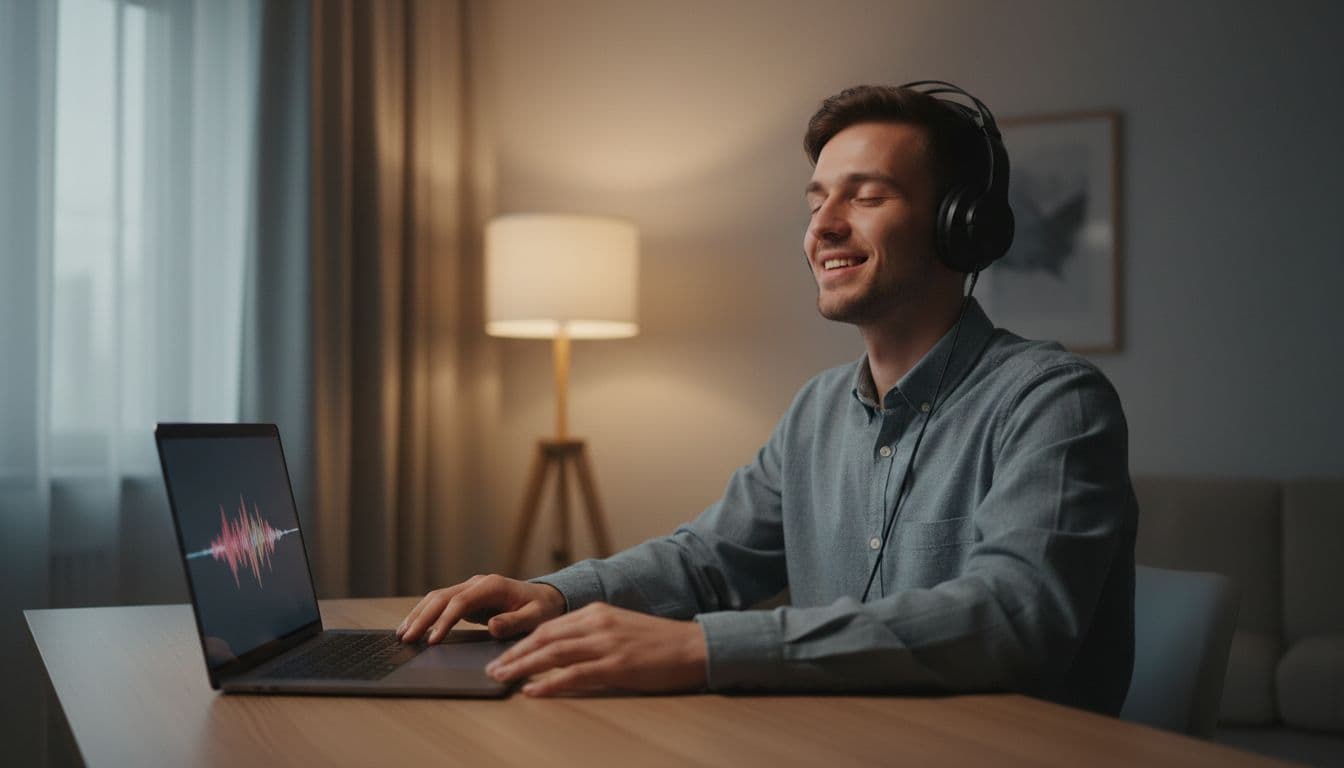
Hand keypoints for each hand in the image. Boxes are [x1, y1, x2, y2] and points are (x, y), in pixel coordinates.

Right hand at [397, 574, 565, 643]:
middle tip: (406, 639)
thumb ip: (514, 622)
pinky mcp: (466, 598)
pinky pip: (440, 604)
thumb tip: (492, 626)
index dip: (444, 621)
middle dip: (422, 618)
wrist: (545, 598)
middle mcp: (477, 583)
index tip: (433, 640)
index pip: (461, 602)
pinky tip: (413, 628)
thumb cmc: (542, 608)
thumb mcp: (535, 617)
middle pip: (442, 598)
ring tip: (402, 635)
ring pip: (436, 598)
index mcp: (492, 586)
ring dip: (418, 615)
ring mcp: (470, 589)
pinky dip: (424, 615)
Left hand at [484, 602, 707, 696]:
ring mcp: (606, 643)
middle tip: (492, 670)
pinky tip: (532, 691)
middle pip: (543, 638)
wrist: (693, 646)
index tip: (502, 655)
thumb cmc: (658, 643)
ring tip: (501, 679)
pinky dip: (548, 683)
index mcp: (596, 612)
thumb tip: (560, 652)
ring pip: (552, 654)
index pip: (548, 626)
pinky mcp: (616, 665)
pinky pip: (573, 675)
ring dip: (522, 667)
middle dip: (513, 654)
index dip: (521, 642)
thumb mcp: (620, 628)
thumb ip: (591, 635)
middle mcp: (597, 623)